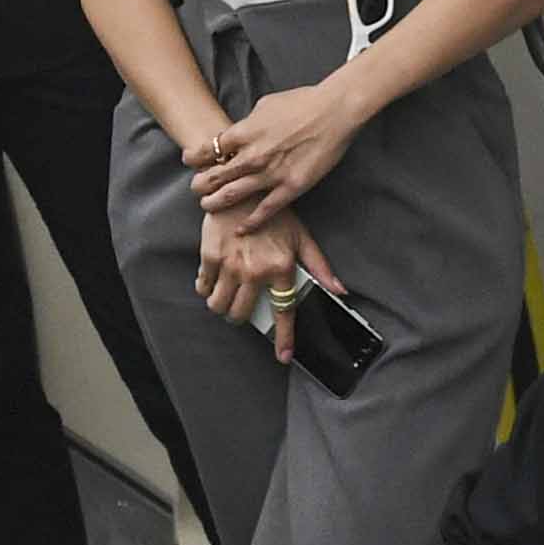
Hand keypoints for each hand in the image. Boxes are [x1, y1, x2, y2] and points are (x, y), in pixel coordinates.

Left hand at [187, 78, 371, 226]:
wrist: (333, 111)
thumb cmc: (302, 103)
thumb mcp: (265, 105)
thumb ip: (248, 123)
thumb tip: (239, 131)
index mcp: (244, 133)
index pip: (208, 149)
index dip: (195, 157)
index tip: (191, 161)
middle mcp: (252, 156)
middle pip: (215, 176)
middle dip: (200, 184)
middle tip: (196, 189)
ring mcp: (270, 174)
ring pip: (233, 195)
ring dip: (215, 203)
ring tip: (207, 207)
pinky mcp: (290, 187)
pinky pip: (265, 210)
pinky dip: (250, 221)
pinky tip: (241, 228)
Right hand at [193, 204, 336, 360]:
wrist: (241, 188)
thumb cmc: (274, 214)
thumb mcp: (301, 237)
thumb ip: (319, 266)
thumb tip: (339, 290)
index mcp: (281, 267)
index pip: (284, 310)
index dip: (284, 338)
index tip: (283, 356)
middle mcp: (256, 271)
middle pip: (242, 314)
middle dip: (239, 317)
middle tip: (240, 309)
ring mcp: (231, 266)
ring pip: (219, 305)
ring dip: (221, 307)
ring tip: (225, 298)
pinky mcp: (210, 257)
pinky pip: (204, 287)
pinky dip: (206, 288)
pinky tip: (212, 280)